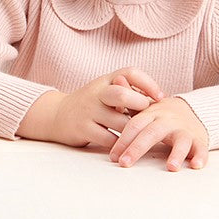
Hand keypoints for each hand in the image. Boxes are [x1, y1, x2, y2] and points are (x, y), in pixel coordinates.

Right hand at [46, 68, 164, 148]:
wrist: (57, 115)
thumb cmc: (92, 104)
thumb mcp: (105, 92)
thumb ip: (128, 93)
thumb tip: (161, 102)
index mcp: (106, 81)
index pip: (129, 73)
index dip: (148, 83)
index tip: (161, 97)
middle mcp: (96, 93)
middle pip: (121, 95)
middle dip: (139, 105)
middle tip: (148, 114)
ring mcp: (88, 111)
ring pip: (119, 123)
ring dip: (133, 130)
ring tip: (142, 135)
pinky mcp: (83, 129)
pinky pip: (109, 139)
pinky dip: (121, 144)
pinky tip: (126, 146)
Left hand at [109, 97, 208, 170]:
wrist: (194, 111)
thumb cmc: (162, 116)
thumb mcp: (145, 106)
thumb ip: (129, 98)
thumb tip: (117, 78)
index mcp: (152, 114)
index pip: (135, 124)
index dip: (123, 140)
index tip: (112, 156)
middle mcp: (168, 121)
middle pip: (152, 134)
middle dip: (137, 149)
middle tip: (124, 163)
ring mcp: (185, 131)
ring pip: (181, 142)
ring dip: (177, 154)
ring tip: (171, 168)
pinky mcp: (199, 141)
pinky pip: (201, 149)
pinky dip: (200, 157)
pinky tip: (196, 165)